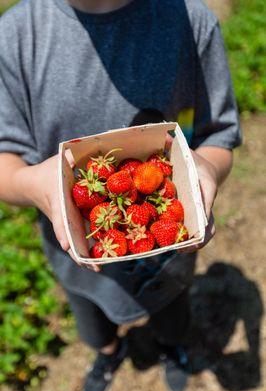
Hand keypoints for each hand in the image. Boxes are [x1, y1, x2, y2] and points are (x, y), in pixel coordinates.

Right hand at [20, 155, 99, 271]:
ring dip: (85, 255)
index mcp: (57, 199)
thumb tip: (90, 148)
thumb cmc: (48, 171)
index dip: (64, 231)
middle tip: (94, 267)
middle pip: (69, 237)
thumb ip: (72, 156)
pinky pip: (78, 236)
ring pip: (74, 241)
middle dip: (79, 254)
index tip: (67, 246)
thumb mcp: (59, 160)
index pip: (59, 217)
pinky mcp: (70, 223)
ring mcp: (65, 222)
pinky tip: (103, 255)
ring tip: (100, 267)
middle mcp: (60, 214)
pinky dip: (88, 246)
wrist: (31, 185)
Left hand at [166, 133, 216, 251]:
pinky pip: (191, 231)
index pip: (207, 198)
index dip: (203, 211)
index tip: (199, 222)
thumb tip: (164, 137)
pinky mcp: (193, 218)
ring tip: (178, 250)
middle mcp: (205, 202)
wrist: (203, 169)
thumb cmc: (193, 162)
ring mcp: (200, 212)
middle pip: (208, 222)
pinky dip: (184, 239)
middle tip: (189, 246)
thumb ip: (173, 148)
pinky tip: (170, 246)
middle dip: (200, 235)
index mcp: (206, 185)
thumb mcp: (186, 153)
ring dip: (193, 242)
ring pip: (202, 230)